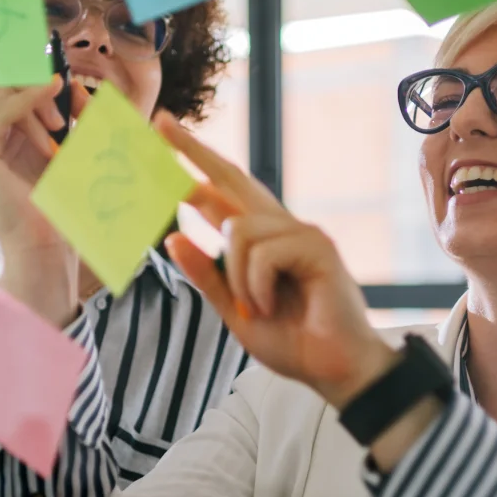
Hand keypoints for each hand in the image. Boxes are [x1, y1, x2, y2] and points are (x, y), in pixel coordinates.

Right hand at [0, 77, 92, 325]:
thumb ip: (63, 117)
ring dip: (38, 98)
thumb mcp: (64, 150)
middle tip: (68, 104)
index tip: (67, 75)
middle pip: (5, 85)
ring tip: (60, 126)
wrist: (43, 246)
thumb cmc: (57, 206)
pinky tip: (51, 90)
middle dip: (40, 86)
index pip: (12, 88)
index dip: (37, 75)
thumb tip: (70, 84)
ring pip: (2, 92)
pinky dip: (28, 96)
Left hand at [155, 115, 396, 407]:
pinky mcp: (317, 247)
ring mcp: (301, 233)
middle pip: (232, 177)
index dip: (194, 165)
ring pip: (238, 230)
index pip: (223, 193)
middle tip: (161, 125)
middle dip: (194, 151)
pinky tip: (271, 307)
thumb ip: (207, 276)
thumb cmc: (294, 342)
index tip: (163, 135)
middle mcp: (280, 228)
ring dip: (237, 279)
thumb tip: (172, 238)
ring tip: (256, 310)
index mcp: (261, 241)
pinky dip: (257, 286)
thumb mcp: (234, 311)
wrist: (335, 371)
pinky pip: (262, 253)